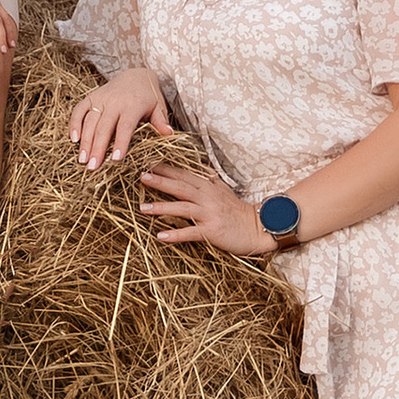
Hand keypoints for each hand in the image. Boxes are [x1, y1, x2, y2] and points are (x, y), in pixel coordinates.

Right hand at [69, 67, 170, 170]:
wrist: (136, 74)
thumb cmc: (149, 96)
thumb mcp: (158, 107)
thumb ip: (161, 121)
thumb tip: (168, 134)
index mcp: (132, 105)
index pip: (124, 126)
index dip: (120, 142)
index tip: (115, 159)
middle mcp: (114, 101)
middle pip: (103, 127)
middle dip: (97, 148)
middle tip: (92, 167)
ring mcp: (100, 99)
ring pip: (89, 121)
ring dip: (85, 141)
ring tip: (82, 160)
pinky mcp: (91, 97)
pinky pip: (79, 110)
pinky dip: (74, 124)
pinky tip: (73, 140)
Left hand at [140, 163, 274, 257]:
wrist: (257, 227)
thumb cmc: (236, 210)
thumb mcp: (222, 190)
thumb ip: (208, 179)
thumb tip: (197, 167)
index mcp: (208, 186)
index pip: (183, 174)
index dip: (166, 169)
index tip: (148, 163)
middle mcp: (207, 197)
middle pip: (180, 187)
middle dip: (160, 181)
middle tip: (141, 177)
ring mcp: (209, 214)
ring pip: (182, 208)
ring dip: (161, 207)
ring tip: (142, 207)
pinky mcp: (212, 231)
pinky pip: (191, 232)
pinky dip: (175, 234)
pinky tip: (160, 236)